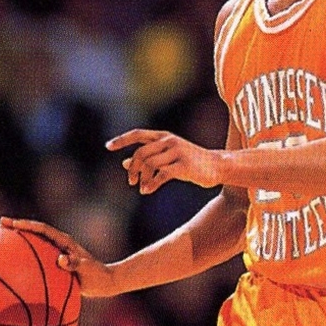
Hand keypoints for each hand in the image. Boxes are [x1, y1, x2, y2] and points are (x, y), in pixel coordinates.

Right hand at [0, 217, 118, 297]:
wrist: (105, 282)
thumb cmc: (96, 276)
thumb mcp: (87, 270)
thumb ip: (75, 264)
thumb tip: (62, 260)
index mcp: (64, 242)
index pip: (43, 230)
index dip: (28, 226)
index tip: (12, 224)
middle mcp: (59, 244)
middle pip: (35, 231)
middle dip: (18, 226)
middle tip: (0, 224)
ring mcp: (57, 252)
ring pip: (35, 243)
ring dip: (20, 240)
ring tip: (1, 240)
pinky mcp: (56, 262)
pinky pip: (37, 257)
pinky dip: (26, 257)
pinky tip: (14, 267)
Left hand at [106, 130, 222, 194]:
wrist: (217, 166)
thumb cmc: (190, 162)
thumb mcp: (167, 158)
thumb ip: (148, 158)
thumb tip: (124, 163)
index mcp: (164, 136)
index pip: (138, 134)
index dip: (122, 140)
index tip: (108, 147)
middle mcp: (169, 141)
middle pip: (141, 152)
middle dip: (133, 168)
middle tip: (131, 182)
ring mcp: (177, 152)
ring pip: (150, 164)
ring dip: (142, 178)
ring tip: (142, 188)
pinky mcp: (184, 166)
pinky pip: (161, 175)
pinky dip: (151, 184)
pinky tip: (147, 191)